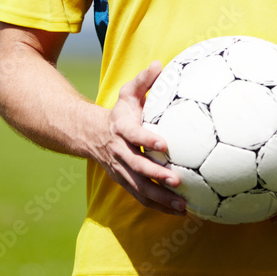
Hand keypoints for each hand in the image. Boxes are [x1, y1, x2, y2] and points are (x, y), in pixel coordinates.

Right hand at [91, 61, 186, 216]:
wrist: (93, 135)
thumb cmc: (120, 112)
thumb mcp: (127, 93)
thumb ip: (143, 80)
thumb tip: (160, 63)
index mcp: (122, 129)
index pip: (135, 136)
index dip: (148, 140)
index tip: (165, 144)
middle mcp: (121, 153)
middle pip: (137, 168)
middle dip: (156, 175)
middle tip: (177, 180)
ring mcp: (122, 171)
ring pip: (140, 188)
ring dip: (161, 198)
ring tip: (183, 205)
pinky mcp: (125, 182)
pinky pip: (142, 197)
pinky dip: (158, 206)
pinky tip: (178, 212)